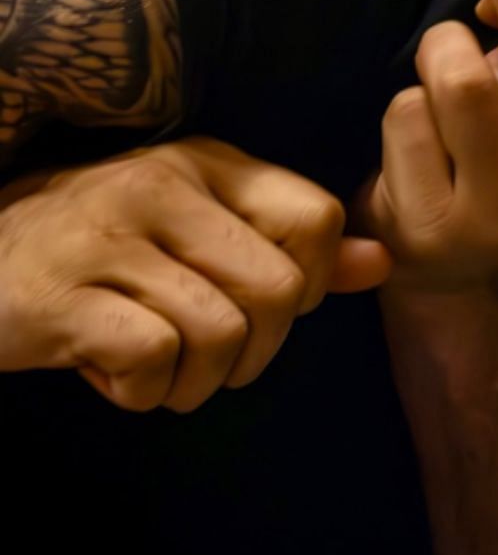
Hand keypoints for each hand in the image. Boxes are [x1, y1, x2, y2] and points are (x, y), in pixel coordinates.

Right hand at [0, 137, 390, 413]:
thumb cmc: (98, 253)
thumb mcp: (196, 230)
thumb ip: (289, 245)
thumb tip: (380, 262)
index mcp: (206, 162)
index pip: (316, 218)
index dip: (310, 284)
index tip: (260, 308)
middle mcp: (160, 185)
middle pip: (280, 291)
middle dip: (258, 352)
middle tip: (209, 359)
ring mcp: (107, 238)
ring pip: (221, 335)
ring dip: (195, 381)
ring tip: (153, 366)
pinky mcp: (60, 297)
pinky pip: (151, 361)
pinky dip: (141, 392)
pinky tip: (109, 373)